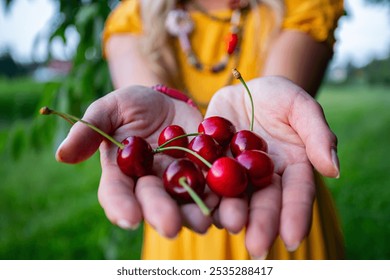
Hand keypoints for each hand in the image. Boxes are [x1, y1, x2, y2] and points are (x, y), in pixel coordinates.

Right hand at [56, 85, 218, 236]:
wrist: (169, 102)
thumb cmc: (134, 105)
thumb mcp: (110, 108)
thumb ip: (90, 129)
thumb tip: (62, 154)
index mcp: (123, 173)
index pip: (117, 194)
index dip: (121, 206)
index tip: (129, 217)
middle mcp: (150, 184)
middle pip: (153, 203)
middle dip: (161, 214)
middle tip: (171, 226)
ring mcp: (179, 182)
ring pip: (186, 203)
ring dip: (195, 214)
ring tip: (205, 221)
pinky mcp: (206, 174)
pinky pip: (215, 188)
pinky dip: (223, 198)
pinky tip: (232, 204)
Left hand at [205, 76, 338, 257]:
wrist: (244, 90)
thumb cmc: (278, 97)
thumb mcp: (300, 106)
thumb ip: (316, 134)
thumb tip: (333, 169)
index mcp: (291, 168)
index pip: (297, 194)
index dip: (295, 215)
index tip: (293, 238)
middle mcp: (264, 178)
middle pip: (264, 203)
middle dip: (261, 224)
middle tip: (256, 246)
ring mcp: (235, 175)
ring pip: (235, 198)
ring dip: (231, 214)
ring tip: (229, 225)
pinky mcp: (210, 165)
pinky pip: (206, 180)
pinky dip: (204, 192)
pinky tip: (201, 204)